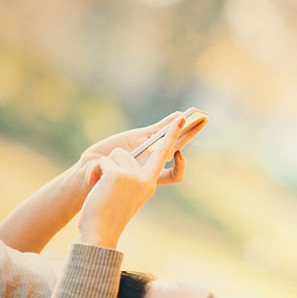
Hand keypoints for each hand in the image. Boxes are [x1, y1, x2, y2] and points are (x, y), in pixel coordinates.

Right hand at [77, 110, 202, 191]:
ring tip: (198, 114)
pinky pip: (159, 128)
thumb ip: (102, 172)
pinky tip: (179, 114)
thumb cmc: (99, 183)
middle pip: (178, 147)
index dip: (180, 165)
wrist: (91, 174)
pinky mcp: (141, 137)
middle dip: (191, 134)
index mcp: (150, 175)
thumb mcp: (104, 179)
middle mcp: (153, 161)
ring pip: (171, 136)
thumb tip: (102, 165)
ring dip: (184, 125)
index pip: (174, 174)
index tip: (178, 153)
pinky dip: (169, 121)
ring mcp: (148, 148)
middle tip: (204, 120)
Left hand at [77, 116, 188, 248]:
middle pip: (145, 153)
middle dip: (170, 133)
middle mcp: (146, 180)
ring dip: (107, 165)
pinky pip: (105, 161)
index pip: (170, 166)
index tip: (181, 135)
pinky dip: (96, 170)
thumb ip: (130, 176)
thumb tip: (127, 160)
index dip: (177, 149)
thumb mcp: (123, 193)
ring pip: (118, 155)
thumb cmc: (107, 214)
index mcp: (150, 185)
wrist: (97, 231)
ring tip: (102, 183)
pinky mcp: (120, 174)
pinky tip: (94, 184)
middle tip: (183, 117)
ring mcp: (134, 176)